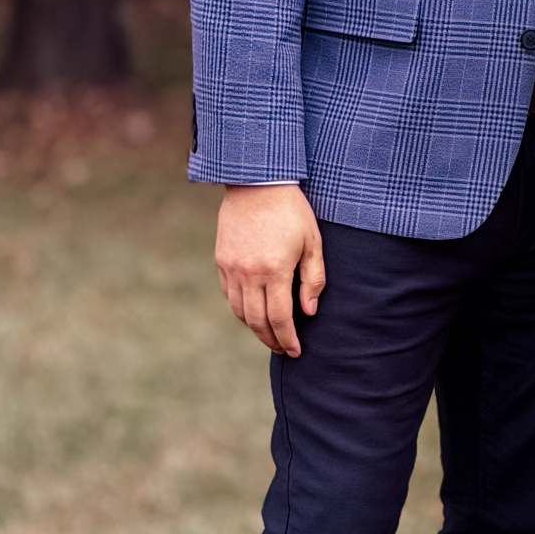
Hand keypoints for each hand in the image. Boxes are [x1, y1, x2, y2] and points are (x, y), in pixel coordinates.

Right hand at [215, 183, 325, 354]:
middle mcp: (249, 273)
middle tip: (282, 349)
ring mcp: (231, 267)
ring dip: (254, 327)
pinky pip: (229, 294)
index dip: (287, 339)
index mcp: (274, 271)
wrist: (257, 182)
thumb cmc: (291, 211)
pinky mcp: (221, 259)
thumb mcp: (312, 243)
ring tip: (269, 334)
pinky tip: (253, 310)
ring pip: (239, 310)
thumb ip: (313, 280)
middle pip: (256, 321)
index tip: (295, 351)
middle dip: (270, 339)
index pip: (280, 318)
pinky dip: (241, 308)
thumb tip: (309, 312)